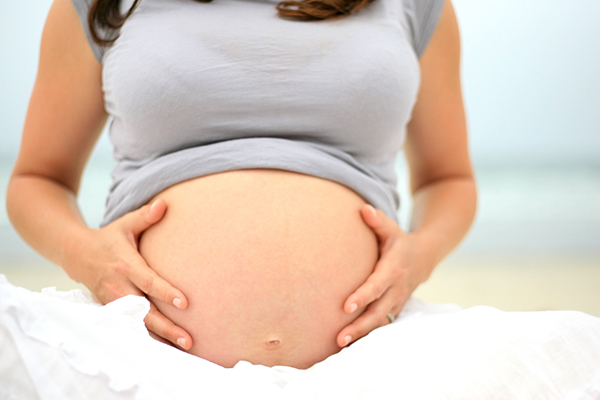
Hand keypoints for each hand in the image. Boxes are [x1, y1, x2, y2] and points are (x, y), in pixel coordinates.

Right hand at [66, 199, 192, 349]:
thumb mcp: (125, 224)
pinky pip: (131, 326)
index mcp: (126, 266)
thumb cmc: (109, 237)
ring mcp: (114, 302)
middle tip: (189, 339)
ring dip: (160, 337)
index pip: (149, 282)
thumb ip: (145, 216)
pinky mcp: (112, 310)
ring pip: (138, 324)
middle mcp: (120, 287)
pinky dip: (147, 338)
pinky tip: (167, 347)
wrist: (76, 254)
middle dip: (167, 327)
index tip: (185, 303)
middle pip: (145, 312)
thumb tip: (164, 204)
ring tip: (183, 347)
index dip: (166, 292)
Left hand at [336, 204, 429, 347]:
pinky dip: (369, 336)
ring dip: (362, 335)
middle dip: (359, 326)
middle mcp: (396, 289)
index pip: (376, 285)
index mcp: (393, 269)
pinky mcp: (395, 309)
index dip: (362, 296)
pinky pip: (383, 326)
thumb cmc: (400, 241)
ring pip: (381, 323)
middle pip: (378, 312)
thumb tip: (363, 209)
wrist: (425, 257)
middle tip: (339, 338)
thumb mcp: (391, 229)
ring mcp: (397, 302)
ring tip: (340, 345)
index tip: (346, 307)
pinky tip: (351, 345)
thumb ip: (377, 221)